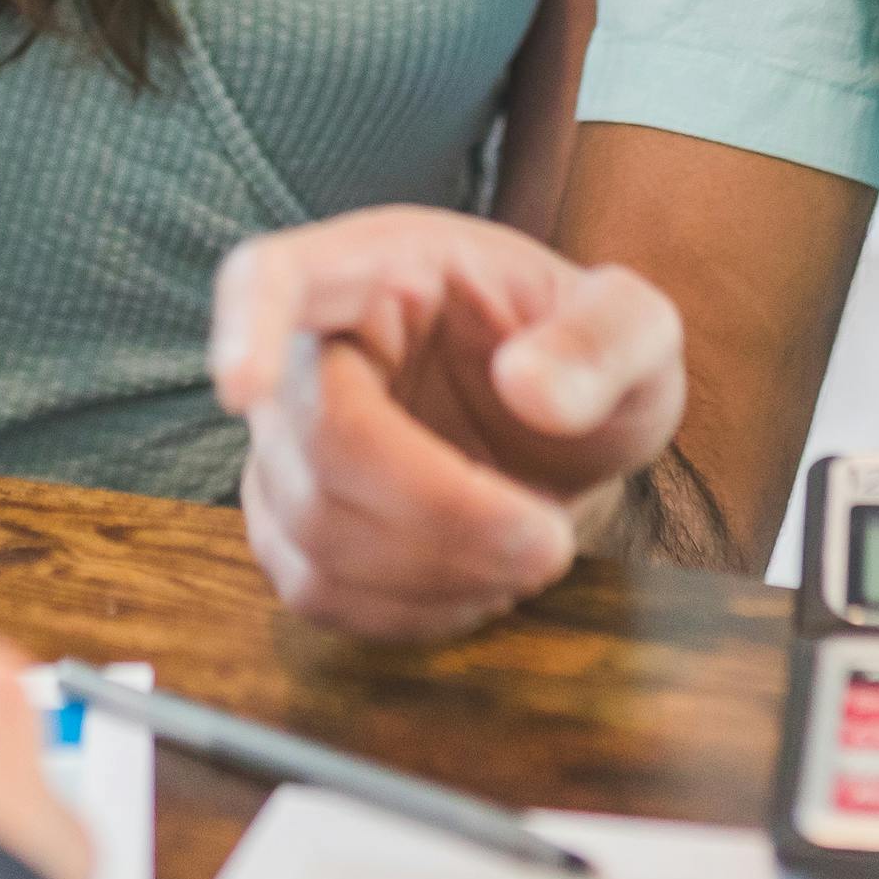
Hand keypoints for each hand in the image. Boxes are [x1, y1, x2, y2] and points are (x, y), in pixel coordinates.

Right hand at [214, 205, 684, 638]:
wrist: (571, 432)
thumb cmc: (588, 360)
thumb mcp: (637, 330)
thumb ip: (603, 342)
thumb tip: (528, 387)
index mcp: (380, 268)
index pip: (270, 278)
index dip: (242, 328)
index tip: (241, 388)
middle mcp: (315, 349)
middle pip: (317, 441)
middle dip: (440, 514)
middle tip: (549, 542)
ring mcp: (293, 442)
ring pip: (308, 529)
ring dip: (430, 572)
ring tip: (525, 557)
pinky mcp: (297, 522)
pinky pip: (314, 588)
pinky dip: (404, 610)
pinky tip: (474, 585)